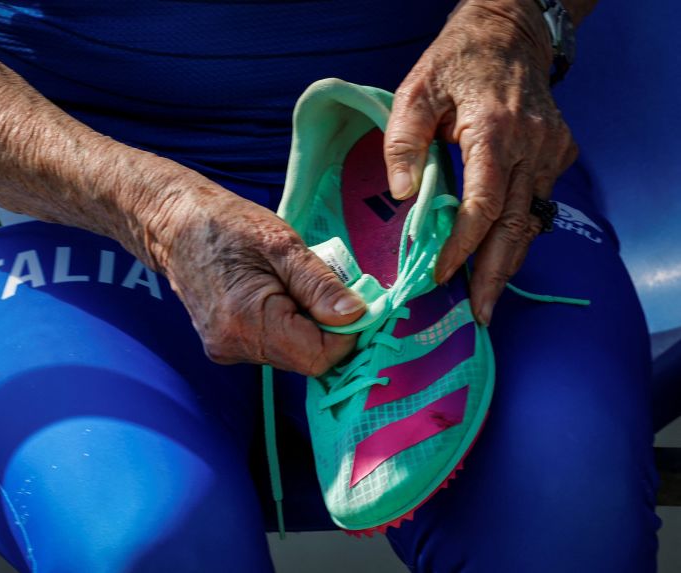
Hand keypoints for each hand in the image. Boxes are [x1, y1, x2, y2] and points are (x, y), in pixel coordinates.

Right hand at [157, 187, 365, 375]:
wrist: (173, 225)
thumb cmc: (226, 224)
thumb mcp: (281, 243)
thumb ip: (319, 285)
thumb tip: (356, 316)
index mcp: (247, 322)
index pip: (319, 357)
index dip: (346, 334)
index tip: (352, 300)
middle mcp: (234, 347)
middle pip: (306, 358)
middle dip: (326, 327)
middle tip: (322, 283)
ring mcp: (227, 350)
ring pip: (291, 353)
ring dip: (307, 324)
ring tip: (291, 282)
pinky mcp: (225, 346)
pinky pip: (273, 346)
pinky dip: (287, 325)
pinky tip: (275, 293)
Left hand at [384, 0, 577, 324]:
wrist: (509, 34)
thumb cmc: (455, 62)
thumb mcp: (414, 90)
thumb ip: (402, 141)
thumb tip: (402, 194)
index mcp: (494, 131)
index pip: (482, 205)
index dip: (462, 246)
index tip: (441, 275)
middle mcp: (531, 146)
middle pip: (515, 225)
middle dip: (495, 275)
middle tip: (480, 315)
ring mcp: (551, 150)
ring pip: (531, 220)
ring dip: (508, 260)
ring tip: (487, 298)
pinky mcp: (558, 153)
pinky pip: (538, 203)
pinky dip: (517, 232)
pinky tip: (498, 255)